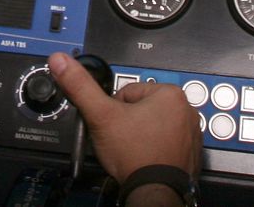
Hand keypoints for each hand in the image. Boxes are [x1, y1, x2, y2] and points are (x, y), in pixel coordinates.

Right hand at [48, 52, 201, 185]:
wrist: (153, 192)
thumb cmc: (134, 154)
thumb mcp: (101, 116)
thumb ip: (81, 86)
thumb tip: (61, 60)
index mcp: (170, 94)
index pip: (129, 93)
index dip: (114, 110)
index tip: (114, 126)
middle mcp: (187, 110)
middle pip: (143, 109)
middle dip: (130, 123)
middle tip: (123, 141)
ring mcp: (192, 134)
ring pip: (155, 126)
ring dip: (143, 136)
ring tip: (135, 151)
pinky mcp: (192, 153)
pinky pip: (168, 144)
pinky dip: (157, 150)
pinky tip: (147, 159)